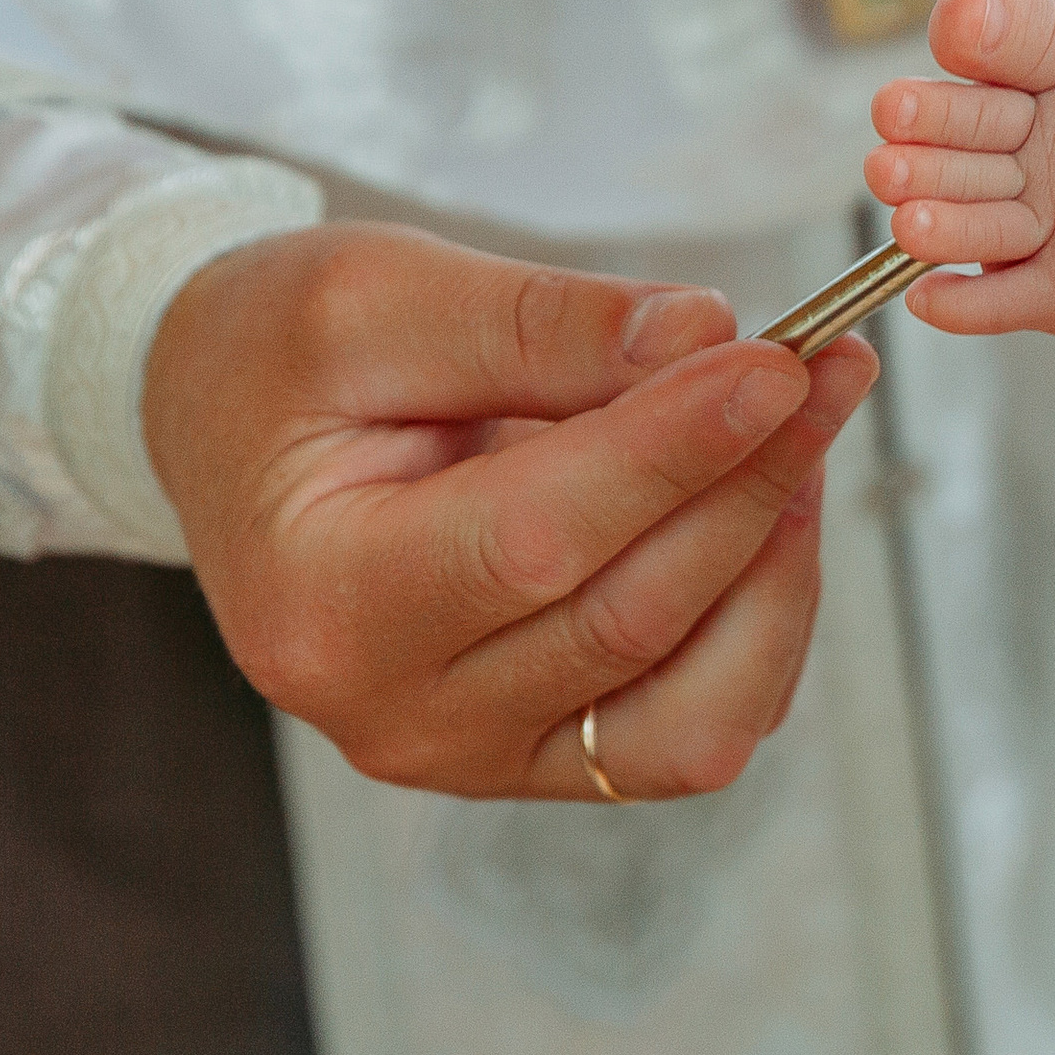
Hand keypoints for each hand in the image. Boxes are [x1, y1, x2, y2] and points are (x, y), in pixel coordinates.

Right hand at [144, 224, 875, 799]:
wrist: (229, 427)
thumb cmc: (285, 355)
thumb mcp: (377, 297)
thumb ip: (544, 322)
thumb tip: (706, 336)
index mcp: (324, 598)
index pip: (539, 541)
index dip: (677, 450)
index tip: (777, 360)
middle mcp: (394, 713)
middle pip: (633, 617)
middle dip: (754, 481)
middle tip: (825, 364)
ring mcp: (473, 755)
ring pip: (692, 711)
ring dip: (778, 569)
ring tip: (797, 436)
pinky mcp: (541, 757)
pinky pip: (693, 730)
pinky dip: (759, 629)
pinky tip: (760, 513)